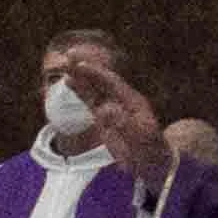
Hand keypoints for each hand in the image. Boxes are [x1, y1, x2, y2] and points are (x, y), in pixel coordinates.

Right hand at [60, 42, 170, 184]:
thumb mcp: (140, 138)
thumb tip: (105, 110)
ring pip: (93, 89)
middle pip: (101, 81)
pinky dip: (79, 90)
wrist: (152, 161)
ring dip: (80, 77)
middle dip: (86, 70)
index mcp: (133, 101)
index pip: (112, 83)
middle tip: (69, 56)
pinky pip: (89, 101)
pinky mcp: (103, 118)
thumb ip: (123, 124)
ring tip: (65, 66)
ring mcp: (112, 109)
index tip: (82, 65)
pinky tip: (69, 81)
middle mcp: (121, 101)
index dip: (97, 74)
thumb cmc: (151, 149)